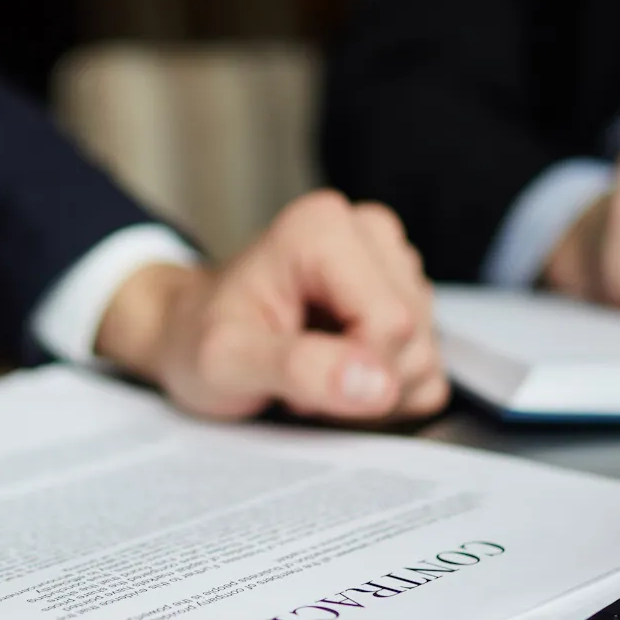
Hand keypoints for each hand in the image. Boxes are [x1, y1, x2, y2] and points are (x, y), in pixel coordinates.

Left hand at [94, 191, 447, 420]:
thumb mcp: (226, 361)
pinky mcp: (407, 296)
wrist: (190, 335)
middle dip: (362, 383)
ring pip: (427, 356)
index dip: (350, 372)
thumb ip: (299, 368)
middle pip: (414, 339)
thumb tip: (377, 384)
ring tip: (314, 373)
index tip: (291, 379)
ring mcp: (393, 264)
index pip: (389, 322)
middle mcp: (367, 232)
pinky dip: (386, 391)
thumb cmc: (199, 339)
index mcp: (323, 228)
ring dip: (373, 390)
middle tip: (299, 380)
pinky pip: (429, 368)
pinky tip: (340, 374)